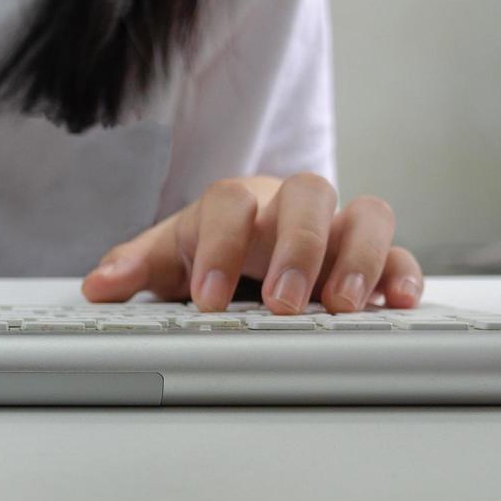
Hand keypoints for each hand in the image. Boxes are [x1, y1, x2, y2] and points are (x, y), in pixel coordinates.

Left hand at [81, 173, 422, 313]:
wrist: (246, 243)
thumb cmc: (210, 247)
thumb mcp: (167, 258)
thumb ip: (135, 267)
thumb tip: (98, 285)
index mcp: (236, 202)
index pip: (230, 202)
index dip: (220, 246)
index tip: (207, 298)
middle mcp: (290, 207)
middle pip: (306, 196)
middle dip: (296, 248)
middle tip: (278, 302)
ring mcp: (336, 228)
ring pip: (365, 214)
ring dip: (356, 257)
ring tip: (340, 305)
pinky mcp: (372, 256)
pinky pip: (400, 253)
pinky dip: (402, 272)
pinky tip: (397, 301)